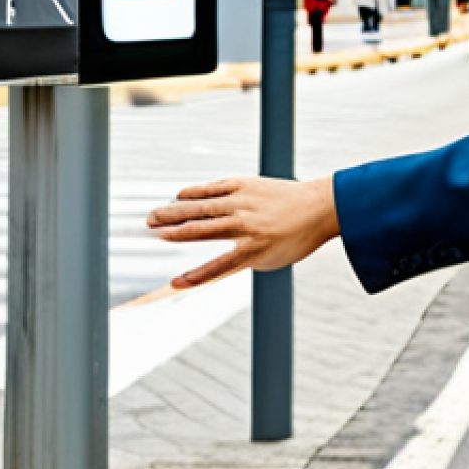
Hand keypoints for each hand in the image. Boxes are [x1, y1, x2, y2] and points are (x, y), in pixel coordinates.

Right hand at [146, 175, 340, 288]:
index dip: (195, 277)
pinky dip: (195, 192)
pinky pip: (214, 189)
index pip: (218, 266)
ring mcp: (242, 201)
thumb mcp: (271, 259)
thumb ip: (242, 260)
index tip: (174, 283)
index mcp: (254, 248)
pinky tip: (179, 195)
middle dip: (173, 233)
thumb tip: (216, 264)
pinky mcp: (244, 184)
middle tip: (150, 234)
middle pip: (201, 230)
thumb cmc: (296, 238)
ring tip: (154, 217)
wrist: (319, 207)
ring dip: (176, 212)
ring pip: (202, 207)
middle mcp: (245, 224)